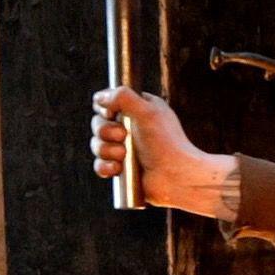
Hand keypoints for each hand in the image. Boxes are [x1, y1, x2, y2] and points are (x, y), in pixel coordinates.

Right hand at [90, 86, 235, 216]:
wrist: (178, 178)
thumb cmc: (167, 143)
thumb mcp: (148, 112)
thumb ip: (123, 97)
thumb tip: (100, 98)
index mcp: (140, 109)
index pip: (108, 101)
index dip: (104, 107)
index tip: (112, 113)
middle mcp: (132, 127)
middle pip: (98, 123)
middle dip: (105, 131)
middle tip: (122, 136)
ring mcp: (126, 149)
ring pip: (97, 144)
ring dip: (106, 150)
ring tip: (123, 155)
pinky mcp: (123, 169)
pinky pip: (100, 165)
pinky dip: (105, 166)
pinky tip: (117, 169)